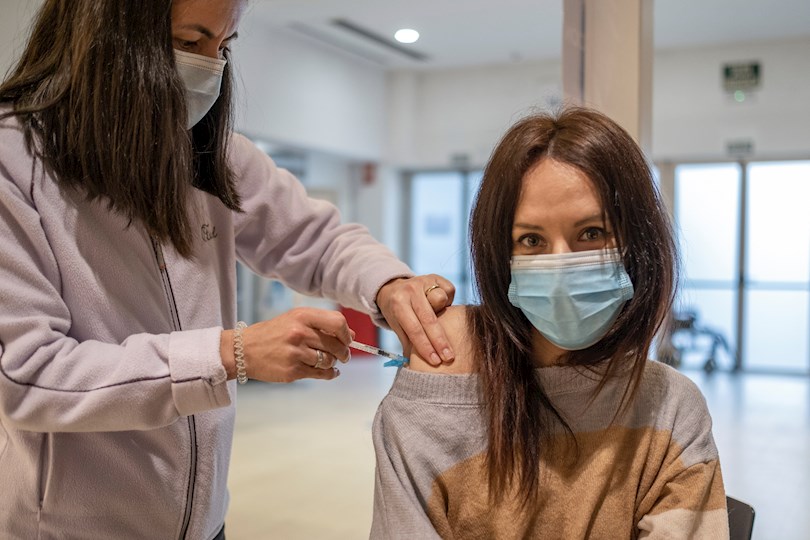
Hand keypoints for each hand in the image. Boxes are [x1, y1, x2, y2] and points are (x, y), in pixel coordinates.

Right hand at [221, 308, 351, 382]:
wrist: (243, 350)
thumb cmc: (271, 334)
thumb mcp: (294, 320)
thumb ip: (322, 325)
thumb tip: (352, 336)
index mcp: (302, 316)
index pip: (337, 323)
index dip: (347, 334)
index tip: (348, 340)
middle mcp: (300, 333)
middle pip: (336, 345)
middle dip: (344, 353)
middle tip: (344, 355)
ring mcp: (296, 353)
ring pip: (329, 361)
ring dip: (332, 363)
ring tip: (326, 361)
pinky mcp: (293, 371)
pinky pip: (320, 374)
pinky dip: (329, 374)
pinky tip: (328, 372)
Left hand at [375, 274, 455, 365]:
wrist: (394, 286)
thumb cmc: (397, 311)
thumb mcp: (396, 325)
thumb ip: (408, 341)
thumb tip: (415, 366)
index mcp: (398, 304)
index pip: (414, 329)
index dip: (425, 346)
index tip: (435, 361)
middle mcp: (410, 290)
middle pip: (429, 319)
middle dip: (440, 341)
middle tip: (449, 357)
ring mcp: (423, 281)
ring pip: (441, 300)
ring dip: (444, 313)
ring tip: (443, 320)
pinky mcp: (435, 276)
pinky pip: (449, 291)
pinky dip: (448, 301)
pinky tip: (443, 306)